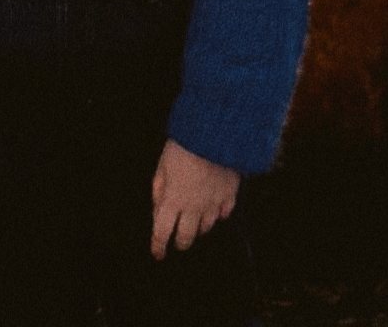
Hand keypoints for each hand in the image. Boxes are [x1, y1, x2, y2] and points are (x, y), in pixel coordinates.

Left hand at [150, 139, 240, 260]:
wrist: (214, 134)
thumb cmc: (184, 145)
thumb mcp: (162, 164)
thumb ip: (159, 189)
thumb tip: (158, 207)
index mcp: (172, 200)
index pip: (162, 233)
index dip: (158, 247)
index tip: (158, 253)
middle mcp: (193, 208)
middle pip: (186, 238)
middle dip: (180, 242)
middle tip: (178, 240)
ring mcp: (213, 204)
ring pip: (205, 228)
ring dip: (198, 228)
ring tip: (195, 221)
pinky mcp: (229, 196)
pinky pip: (224, 214)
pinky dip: (218, 214)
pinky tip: (214, 208)